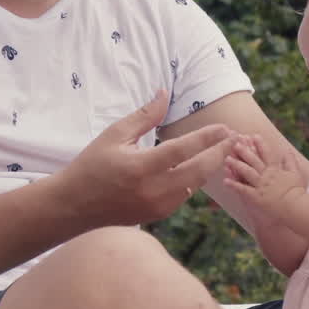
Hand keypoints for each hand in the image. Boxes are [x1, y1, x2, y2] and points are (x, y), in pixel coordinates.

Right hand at [59, 90, 232, 225]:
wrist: (74, 206)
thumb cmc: (92, 165)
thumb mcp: (114, 135)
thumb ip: (144, 116)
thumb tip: (164, 93)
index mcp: (141, 168)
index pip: (183, 150)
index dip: (207, 138)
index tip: (225, 128)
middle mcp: (152, 190)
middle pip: (198, 171)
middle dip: (219, 154)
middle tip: (234, 139)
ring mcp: (156, 206)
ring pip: (195, 185)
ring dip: (210, 168)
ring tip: (223, 151)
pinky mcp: (157, 215)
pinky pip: (184, 195)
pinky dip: (194, 180)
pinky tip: (200, 167)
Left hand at [223, 134, 307, 220]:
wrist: (295, 207)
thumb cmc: (296, 192)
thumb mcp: (295, 174)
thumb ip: (290, 161)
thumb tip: (287, 150)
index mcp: (275, 170)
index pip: (267, 154)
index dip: (260, 144)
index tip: (253, 135)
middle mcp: (266, 176)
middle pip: (254, 160)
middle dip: (244, 151)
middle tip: (235, 143)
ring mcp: (260, 186)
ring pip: (246, 172)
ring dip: (236, 165)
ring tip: (227, 159)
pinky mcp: (256, 197)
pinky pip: (243, 189)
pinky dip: (234, 185)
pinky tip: (225, 180)